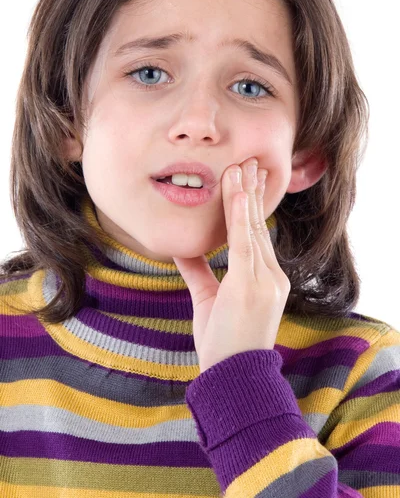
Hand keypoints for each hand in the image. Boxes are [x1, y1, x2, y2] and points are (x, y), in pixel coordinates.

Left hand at [172, 157, 290, 373]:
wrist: (235, 378)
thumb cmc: (223, 343)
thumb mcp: (208, 300)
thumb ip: (198, 271)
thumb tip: (181, 248)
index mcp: (265, 279)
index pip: (255, 234)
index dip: (250, 205)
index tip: (246, 180)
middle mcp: (271, 276)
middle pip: (258, 225)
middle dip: (251, 191)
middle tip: (248, 160)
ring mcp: (266, 281)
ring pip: (252, 229)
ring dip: (244, 195)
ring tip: (240, 166)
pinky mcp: (254, 287)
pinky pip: (245, 244)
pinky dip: (240, 217)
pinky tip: (236, 194)